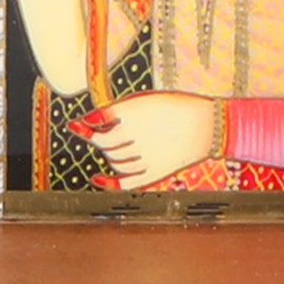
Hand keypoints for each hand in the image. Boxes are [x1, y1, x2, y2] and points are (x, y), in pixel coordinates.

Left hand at [88, 92, 220, 190]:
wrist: (210, 125)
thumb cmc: (177, 108)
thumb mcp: (145, 101)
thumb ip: (119, 111)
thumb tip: (93, 121)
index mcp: (133, 114)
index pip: (97, 121)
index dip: (84, 124)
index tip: (74, 125)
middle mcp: (136, 135)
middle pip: (103, 142)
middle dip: (98, 138)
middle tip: (98, 133)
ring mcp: (146, 157)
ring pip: (114, 160)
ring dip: (109, 154)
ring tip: (117, 145)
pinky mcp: (155, 173)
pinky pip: (126, 183)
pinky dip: (109, 183)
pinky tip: (97, 179)